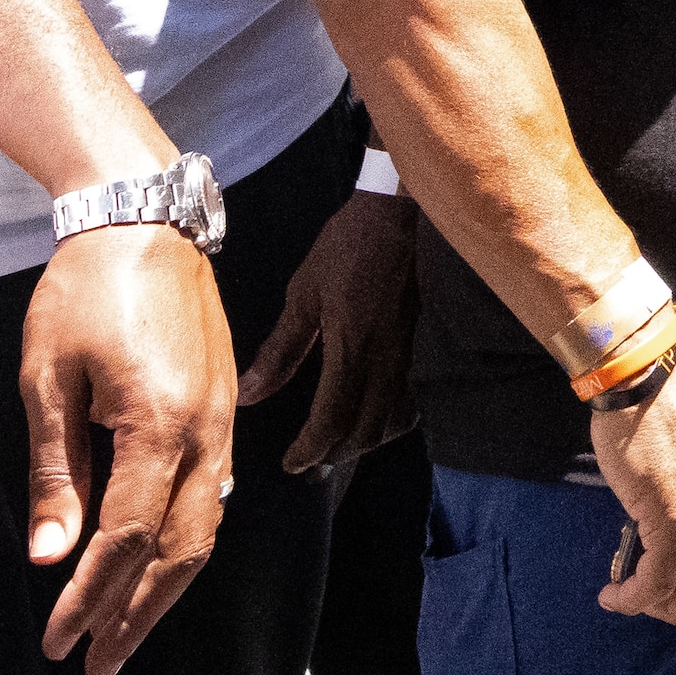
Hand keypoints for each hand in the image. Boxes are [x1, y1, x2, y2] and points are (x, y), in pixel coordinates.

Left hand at [20, 221, 235, 674]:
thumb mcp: (46, 379)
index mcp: (156, 426)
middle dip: (134, 616)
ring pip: (204, 531)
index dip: (88, 599)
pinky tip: (159, 565)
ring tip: (125, 633)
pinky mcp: (224, 411)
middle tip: (96, 665)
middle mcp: (204, 434)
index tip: (55, 642)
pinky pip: (213, 498)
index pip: (122, 540)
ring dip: (164, 590)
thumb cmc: (84, 293)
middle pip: (176, 552)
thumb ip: (54, 472)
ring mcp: (222, 424)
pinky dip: (184, 545)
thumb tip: (50, 554)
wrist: (144, 224)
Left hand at [243, 181, 417, 473]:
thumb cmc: (351, 245)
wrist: (403, 211)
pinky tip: (383, 415)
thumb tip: (250, 393)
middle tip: (312, 462)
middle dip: (337, 453)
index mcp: (353, 350)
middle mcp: (387, 361)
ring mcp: (412, 354)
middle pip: (366, 430)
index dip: (310, 449)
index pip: (333, 420)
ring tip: (343, 446)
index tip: (292, 463)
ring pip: (395, 419)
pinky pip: (414, 397)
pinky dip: (396, 418)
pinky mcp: (425, 343)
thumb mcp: (305, 293)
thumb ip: (281, 349)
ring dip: (366, 441)